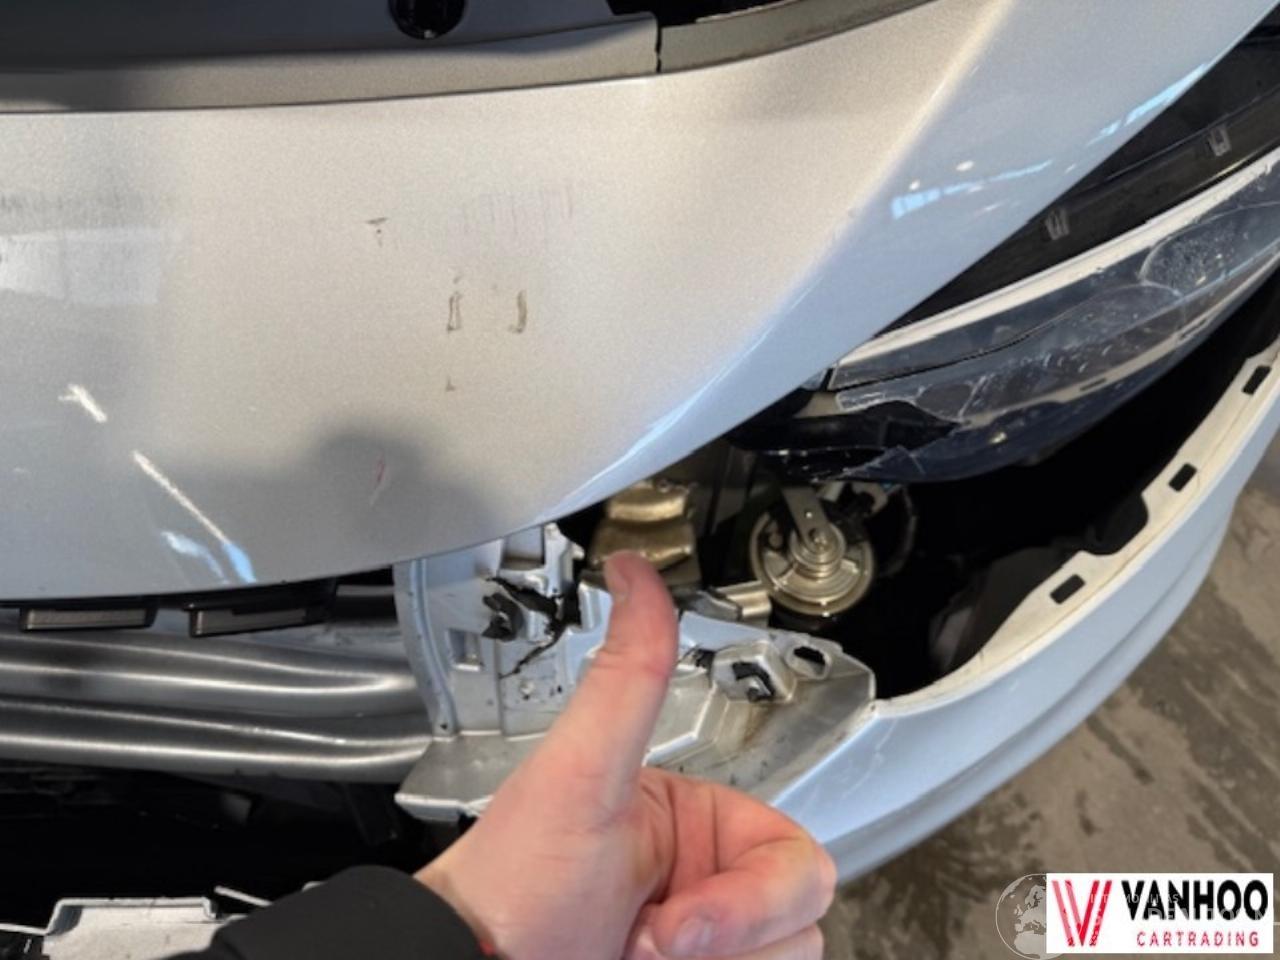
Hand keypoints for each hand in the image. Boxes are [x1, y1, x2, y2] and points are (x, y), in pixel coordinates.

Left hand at [417, 552, 835, 959]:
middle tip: (647, 945)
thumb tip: (634, 574)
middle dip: (725, 940)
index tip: (677, 924)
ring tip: (636, 954)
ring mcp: (705, 943)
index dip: (750, 901)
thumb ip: (629, 676)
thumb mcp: (580, 773)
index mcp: (699, 825)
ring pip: (786, 958)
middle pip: (797, 920)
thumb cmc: (514, 887)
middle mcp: (709, 886)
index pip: (796, 863)